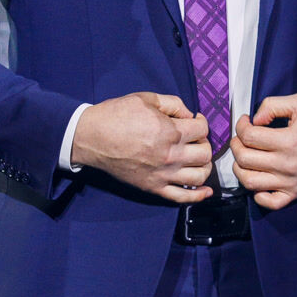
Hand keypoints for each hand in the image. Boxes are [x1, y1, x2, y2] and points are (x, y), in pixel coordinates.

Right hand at [72, 91, 212, 201]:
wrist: (91, 137)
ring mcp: (163, 174)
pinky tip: (205, 191)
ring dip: (204, 166)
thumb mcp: (146, 98)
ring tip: (197, 159)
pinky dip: (198, 196)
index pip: (202, 129)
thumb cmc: (116, 115)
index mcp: (171, 131)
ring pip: (200, 176)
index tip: (194, 120)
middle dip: (204, 143)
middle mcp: (171, 155)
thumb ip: (173, 103)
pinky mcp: (153, 187)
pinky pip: (182, 197)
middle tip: (195, 139)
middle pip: (205, 153)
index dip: (201, 121)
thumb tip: (189, 114)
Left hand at [230, 93, 296, 210]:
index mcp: (288, 141)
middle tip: (242, 138)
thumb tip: (255, 119)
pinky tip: (259, 181)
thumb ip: (273, 105)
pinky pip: (268, 202)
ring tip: (245, 158)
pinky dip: (257, 194)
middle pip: (244, 158)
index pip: (249, 136)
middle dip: (236, 145)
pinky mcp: (293, 193)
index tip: (245, 122)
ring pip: (249, 182)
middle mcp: (286, 164)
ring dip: (239, 168)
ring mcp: (289, 182)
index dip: (241, 126)